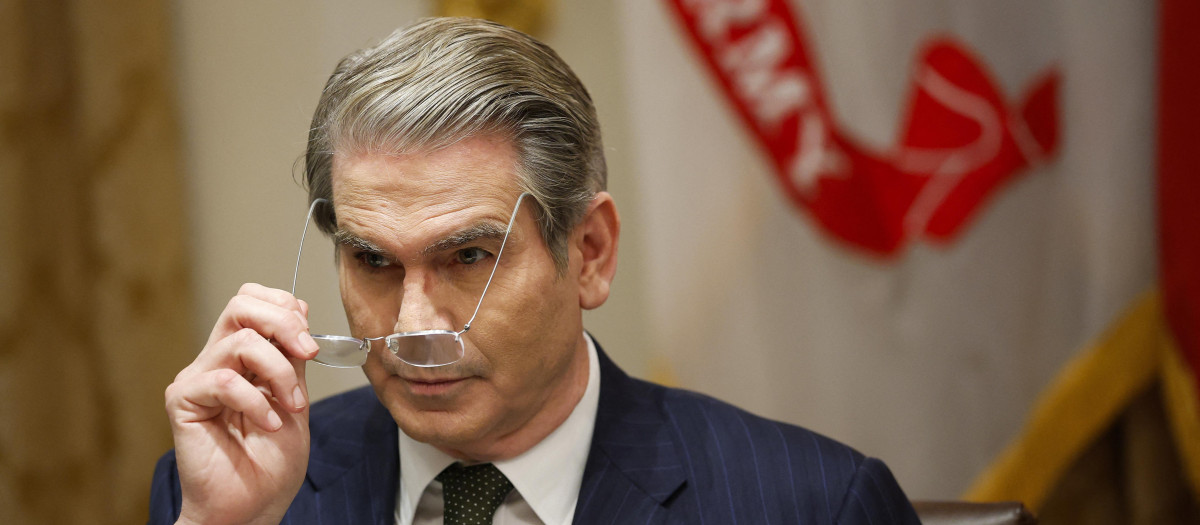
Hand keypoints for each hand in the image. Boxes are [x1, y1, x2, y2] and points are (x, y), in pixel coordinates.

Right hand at [165, 283, 319, 524]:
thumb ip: (292, 357)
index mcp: (242, 357)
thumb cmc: (271, 462)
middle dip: (283, 322)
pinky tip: (270, 425)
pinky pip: (224, 380)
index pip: (251, 301)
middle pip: (240, 304)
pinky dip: (256, 401)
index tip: (310, 340)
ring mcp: (198, 379)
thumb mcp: (295, 398)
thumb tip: (297, 310)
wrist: (253, 506)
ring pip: (240, 340)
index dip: (284, 307)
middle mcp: (215, 361)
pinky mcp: (183, 401)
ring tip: (292, 406)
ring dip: (280, 372)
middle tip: (307, 353)